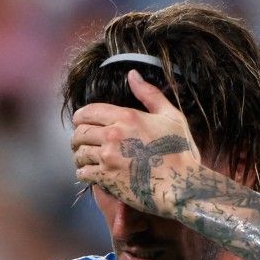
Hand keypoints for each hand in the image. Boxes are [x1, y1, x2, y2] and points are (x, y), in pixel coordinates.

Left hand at [70, 69, 204, 215]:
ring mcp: (108, 157)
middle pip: (79, 133)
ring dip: (80, 156)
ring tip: (85, 158)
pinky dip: (83, 173)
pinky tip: (89, 173)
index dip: (80, 117)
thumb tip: (132, 74)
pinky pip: (83, 173)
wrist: (182, 185)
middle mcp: (113, 135)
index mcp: (126, 117)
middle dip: (77, 137)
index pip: (87, 112)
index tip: (80, 122)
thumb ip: (149, 94)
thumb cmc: (180, 151)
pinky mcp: (106, 178)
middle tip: (81, 143)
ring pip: (79, 153)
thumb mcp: (170, 116)